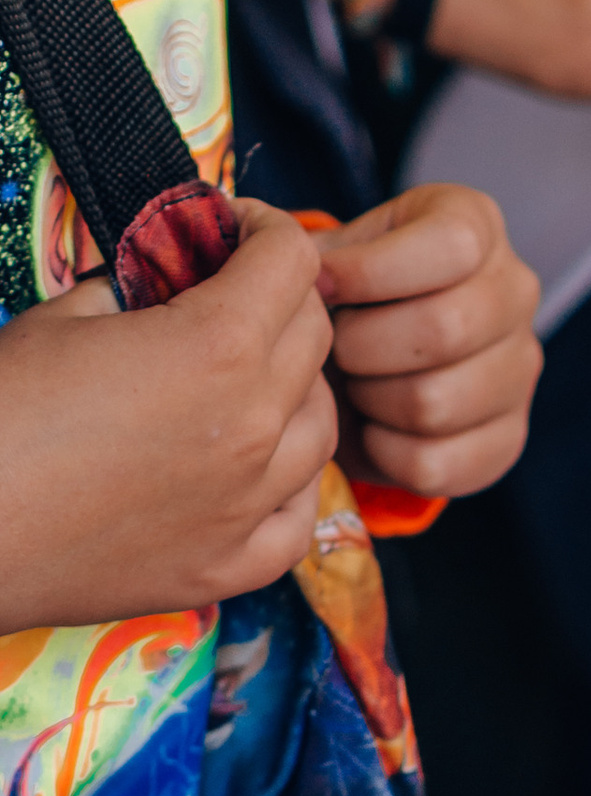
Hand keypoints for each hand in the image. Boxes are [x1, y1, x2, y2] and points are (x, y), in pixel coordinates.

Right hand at [0, 205, 335, 629]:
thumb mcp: (63, 315)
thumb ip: (135, 288)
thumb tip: (162, 278)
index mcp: (217, 347)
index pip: (292, 260)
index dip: (265, 229)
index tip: (236, 230)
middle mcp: (255, 427)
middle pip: (315, 337)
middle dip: (282, 299)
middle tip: (237, 294)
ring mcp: (250, 504)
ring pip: (321, 426)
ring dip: (296, 387)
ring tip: (250, 377)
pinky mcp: (231, 566)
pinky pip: (301, 517)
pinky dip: (290, 483)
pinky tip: (258, 467)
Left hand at [319, 184, 541, 496]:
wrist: (377, 355)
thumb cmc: (349, 296)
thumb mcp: (335, 253)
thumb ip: (309, 251)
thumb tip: (267, 254)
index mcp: (477, 227)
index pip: (451, 248)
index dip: (372, 272)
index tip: (320, 286)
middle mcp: (515, 293)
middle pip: (444, 330)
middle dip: (363, 346)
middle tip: (334, 349)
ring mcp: (520, 371)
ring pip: (436, 403)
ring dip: (371, 401)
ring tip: (354, 386)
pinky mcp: (508, 439)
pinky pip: (436, 465)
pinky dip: (385, 453)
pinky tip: (371, 428)